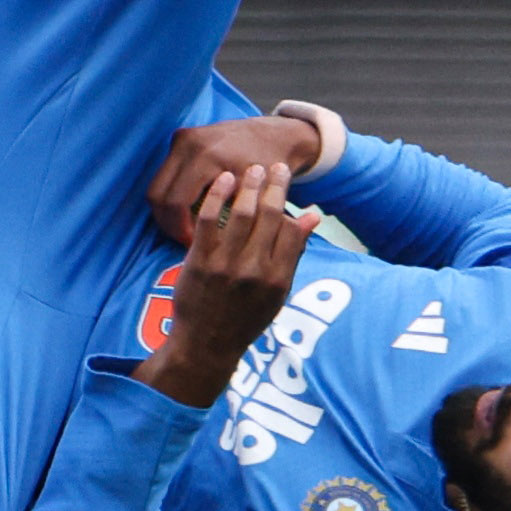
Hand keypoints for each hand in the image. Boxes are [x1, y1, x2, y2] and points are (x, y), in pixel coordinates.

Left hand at [134, 163, 318, 408]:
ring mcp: (226, 265)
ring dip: (249, 186)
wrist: (206, 345)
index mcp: (278, 279)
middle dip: (274, 186)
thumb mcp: (277, 294)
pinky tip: (223, 180)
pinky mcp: (199, 261)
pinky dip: (217, 196)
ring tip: (253, 168)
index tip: (286, 179)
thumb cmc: (244, 320)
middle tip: (276, 166)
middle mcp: (255, 270)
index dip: (288, 201)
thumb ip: (291, 256)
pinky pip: (209, 220)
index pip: (290, 229)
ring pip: (242, 214)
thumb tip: (310, 219)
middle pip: (269, 217)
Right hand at [148, 115, 318, 240]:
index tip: (193, 243)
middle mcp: (189, 143)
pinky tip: (187, 210)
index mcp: (207, 156)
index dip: (180, 228)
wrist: (275, 135)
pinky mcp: (181, 138)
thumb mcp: (257, 194)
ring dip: (166, 211)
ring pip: (156, 185)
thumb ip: (237, 216)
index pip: (176, 201)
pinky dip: (171, 195)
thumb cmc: (270, 167)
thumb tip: (214, 244)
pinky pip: (164, 175)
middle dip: (168, 223)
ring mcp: (183, 138)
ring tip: (186, 227)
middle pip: (157, 194)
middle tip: (185, 239)